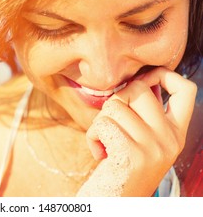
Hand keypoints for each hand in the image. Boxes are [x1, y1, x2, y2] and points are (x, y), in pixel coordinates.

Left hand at [78, 67, 196, 196]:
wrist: (116, 203)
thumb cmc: (123, 167)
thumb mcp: (144, 141)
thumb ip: (145, 115)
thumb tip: (138, 79)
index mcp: (176, 133)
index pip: (186, 90)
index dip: (165, 75)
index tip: (147, 78)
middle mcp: (170, 139)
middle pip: (139, 89)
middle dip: (116, 99)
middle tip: (110, 123)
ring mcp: (153, 147)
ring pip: (115, 105)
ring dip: (100, 121)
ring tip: (104, 142)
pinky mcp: (132, 155)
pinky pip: (103, 124)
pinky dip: (92, 136)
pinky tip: (99, 152)